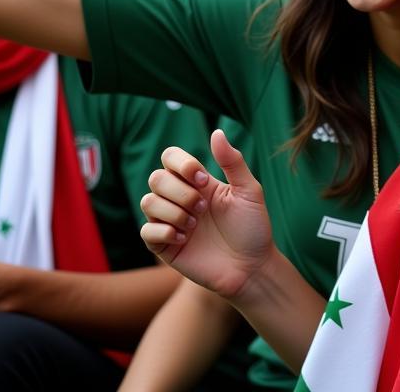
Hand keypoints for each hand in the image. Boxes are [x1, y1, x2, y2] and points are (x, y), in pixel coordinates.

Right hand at [140, 130, 274, 300]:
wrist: (252, 267)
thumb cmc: (253, 227)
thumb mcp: (249, 190)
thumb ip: (232, 161)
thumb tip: (217, 132)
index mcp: (199, 182)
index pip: (170, 158)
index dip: (180, 163)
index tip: (201, 179)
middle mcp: (181, 199)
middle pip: (155, 177)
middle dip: (179, 191)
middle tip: (203, 208)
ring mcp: (171, 222)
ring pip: (147, 201)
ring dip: (173, 210)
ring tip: (195, 224)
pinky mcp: (165, 246)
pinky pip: (146, 230)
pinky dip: (164, 230)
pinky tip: (185, 238)